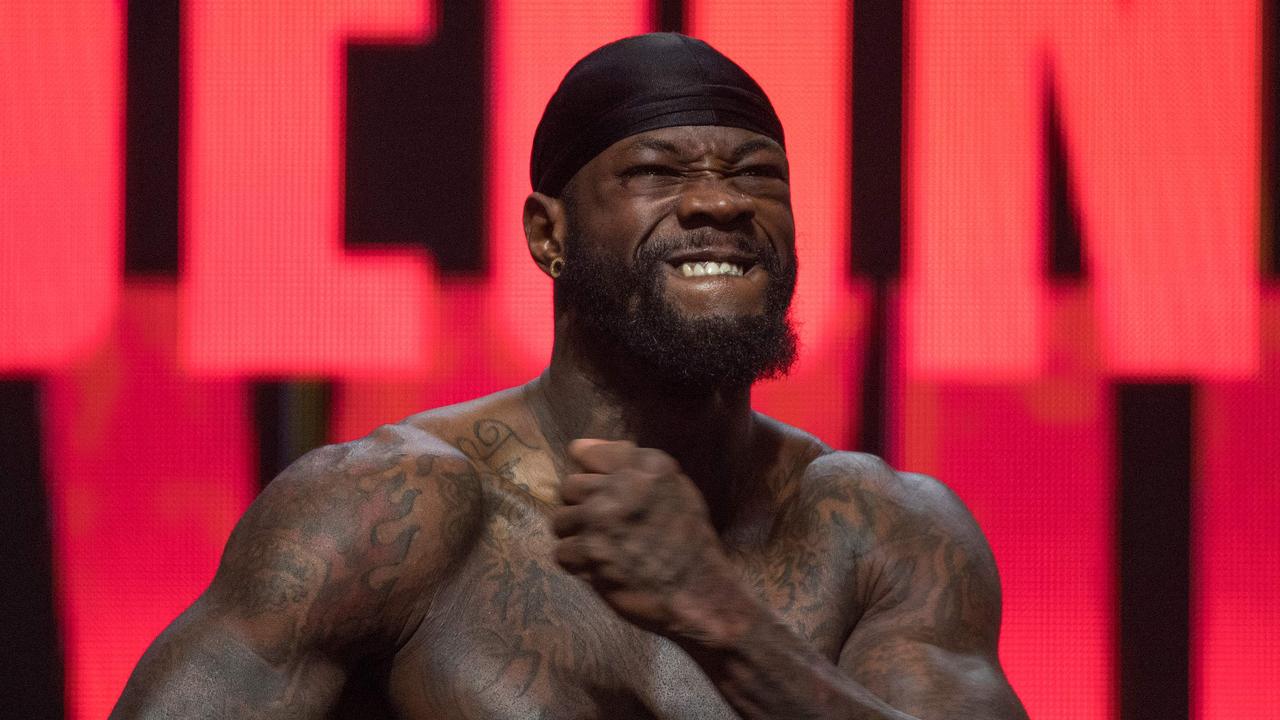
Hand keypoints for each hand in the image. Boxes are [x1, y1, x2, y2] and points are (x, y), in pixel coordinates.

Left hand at [551, 439, 743, 639]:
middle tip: (605, 529)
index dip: (591, 477)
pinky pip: (562, 552)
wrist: (700, 593)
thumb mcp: (675, 488)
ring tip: (604, 550)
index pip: (585, 452)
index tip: (605, 496)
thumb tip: (579, 448)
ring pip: (561, 520)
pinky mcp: (591, 551)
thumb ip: (633, 464)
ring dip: (577, 538)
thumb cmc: (688, 541)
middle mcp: (624, 485)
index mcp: (648, 465)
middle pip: (569, 487)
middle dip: (582, 509)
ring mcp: (604, 517)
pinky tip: (603, 569)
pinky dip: (579, 565)